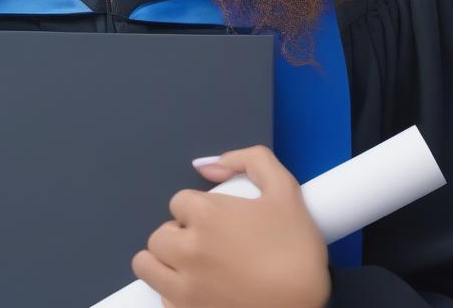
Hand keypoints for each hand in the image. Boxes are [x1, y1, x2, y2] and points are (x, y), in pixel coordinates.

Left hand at [131, 144, 329, 307]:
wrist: (306, 304)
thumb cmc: (297, 249)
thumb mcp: (284, 188)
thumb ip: (249, 160)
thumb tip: (206, 164)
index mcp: (205, 215)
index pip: (178, 202)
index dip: (198, 209)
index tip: (219, 222)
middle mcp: (187, 250)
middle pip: (159, 234)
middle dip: (179, 234)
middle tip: (208, 244)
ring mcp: (184, 288)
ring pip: (147, 265)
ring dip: (164, 261)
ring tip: (193, 266)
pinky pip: (161, 298)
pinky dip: (173, 293)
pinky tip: (200, 291)